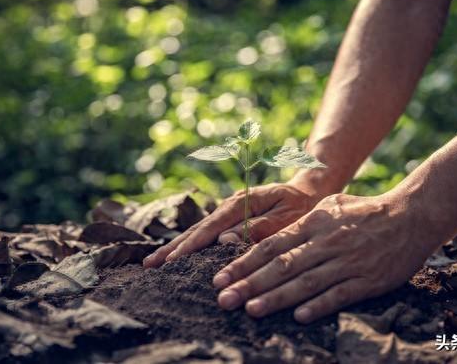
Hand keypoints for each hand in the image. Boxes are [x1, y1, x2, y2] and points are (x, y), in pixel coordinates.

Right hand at [143, 181, 324, 267]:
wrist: (307, 191)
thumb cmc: (302, 206)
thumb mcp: (288, 216)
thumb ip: (260, 228)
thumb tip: (225, 240)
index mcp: (242, 203)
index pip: (211, 227)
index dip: (191, 245)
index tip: (171, 260)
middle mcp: (230, 206)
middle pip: (197, 229)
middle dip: (173, 247)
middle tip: (149, 265)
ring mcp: (228, 212)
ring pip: (197, 231)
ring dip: (175, 247)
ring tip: (152, 263)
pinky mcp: (229, 219)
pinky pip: (205, 234)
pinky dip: (188, 245)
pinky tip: (174, 256)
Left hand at [211, 192, 438, 322]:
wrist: (411, 215)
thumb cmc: (366, 211)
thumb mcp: (332, 205)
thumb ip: (304, 221)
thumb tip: (272, 236)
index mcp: (314, 222)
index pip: (272, 245)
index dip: (244, 263)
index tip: (220, 277)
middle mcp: (326, 242)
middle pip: (282, 265)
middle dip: (250, 283)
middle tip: (224, 299)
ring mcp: (347, 261)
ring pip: (306, 282)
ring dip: (276, 297)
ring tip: (251, 310)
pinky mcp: (368, 279)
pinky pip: (340, 294)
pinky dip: (319, 305)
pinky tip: (300, 316)